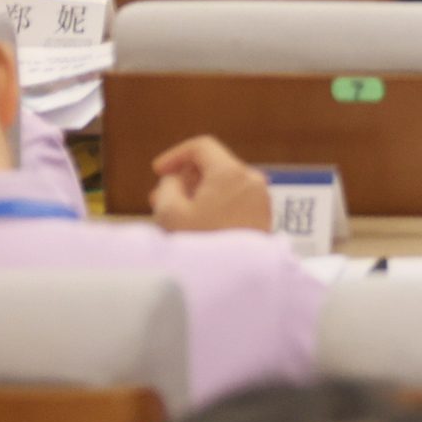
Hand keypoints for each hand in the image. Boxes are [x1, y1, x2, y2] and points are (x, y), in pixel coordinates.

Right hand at [148, 137, 273, 234]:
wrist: (238, 276)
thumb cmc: (203, 242)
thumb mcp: (170, 212)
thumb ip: (167, 186)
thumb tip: (176, 179)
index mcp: (231, 172)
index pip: (202, 146)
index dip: (176, 154)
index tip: (158, 171)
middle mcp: (251, 179)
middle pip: (214, 166)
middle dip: (185, 178)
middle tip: (161, 196)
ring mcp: (261, 196)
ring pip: (224, 184)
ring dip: (198, 192)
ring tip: (175, 212)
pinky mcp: (264, 214)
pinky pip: (235, 198)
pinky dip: (215, 202)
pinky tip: (196, 221)